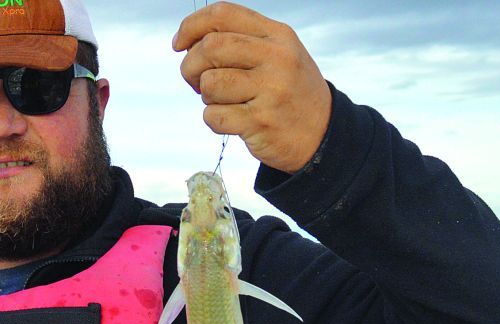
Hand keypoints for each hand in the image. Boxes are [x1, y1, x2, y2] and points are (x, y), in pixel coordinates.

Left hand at [173, 1, 331, 173]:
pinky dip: (213, 120)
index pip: (223, 13)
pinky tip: (232, 120)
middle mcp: (276, 57)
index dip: (191, 26)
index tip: (178, 44)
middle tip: (195, 81)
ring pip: (209, 83)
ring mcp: (270, 90)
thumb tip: (188, 42)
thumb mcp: (276, 54)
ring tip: (223, 101)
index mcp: (277, 34)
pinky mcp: (260, 121)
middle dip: (190, 65)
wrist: (321, 134)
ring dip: (205, 96)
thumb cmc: (287, 91)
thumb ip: (240, 42)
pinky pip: (213, 116)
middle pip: (210, 47)